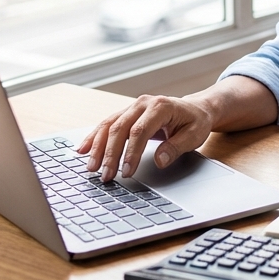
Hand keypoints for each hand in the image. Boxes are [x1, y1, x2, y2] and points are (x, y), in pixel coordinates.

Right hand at [76, 94, 213, 181]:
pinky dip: (94, 137)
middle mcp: (142, 103)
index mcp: (160, 106)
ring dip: (97, 147)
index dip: (131, 153)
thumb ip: (176, 147)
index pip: (140, 131)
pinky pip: (107, 124)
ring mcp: (132, 106)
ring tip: (91, 168)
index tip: (126, 172)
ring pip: (109, 125)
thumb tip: (159, 160)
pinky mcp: (126, 113)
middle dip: (110, 154)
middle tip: (106, 176)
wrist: (195, 108)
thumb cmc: (195, 122)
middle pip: (120, 128)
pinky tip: (83, 149)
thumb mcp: (194, 135)